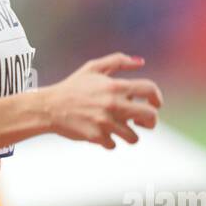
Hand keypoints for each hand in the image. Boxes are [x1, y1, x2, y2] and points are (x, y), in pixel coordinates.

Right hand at [44, 53, 161, 149]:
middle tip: (143, 122)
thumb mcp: (93, 67)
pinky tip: (102, 134)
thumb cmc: (73, 86)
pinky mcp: (97, 137)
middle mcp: (114, 104)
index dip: (157, 98)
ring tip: (122, 131)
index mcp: (115, 86)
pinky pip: (114, 145)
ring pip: (134, 137)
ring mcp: (106, 122)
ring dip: (130, 135)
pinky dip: (110, 141)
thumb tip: (141, 62)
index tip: (155, 104)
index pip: (150, 90)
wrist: (49, 107)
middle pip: (150, 117)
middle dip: (151, 122)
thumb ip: (118, 61)